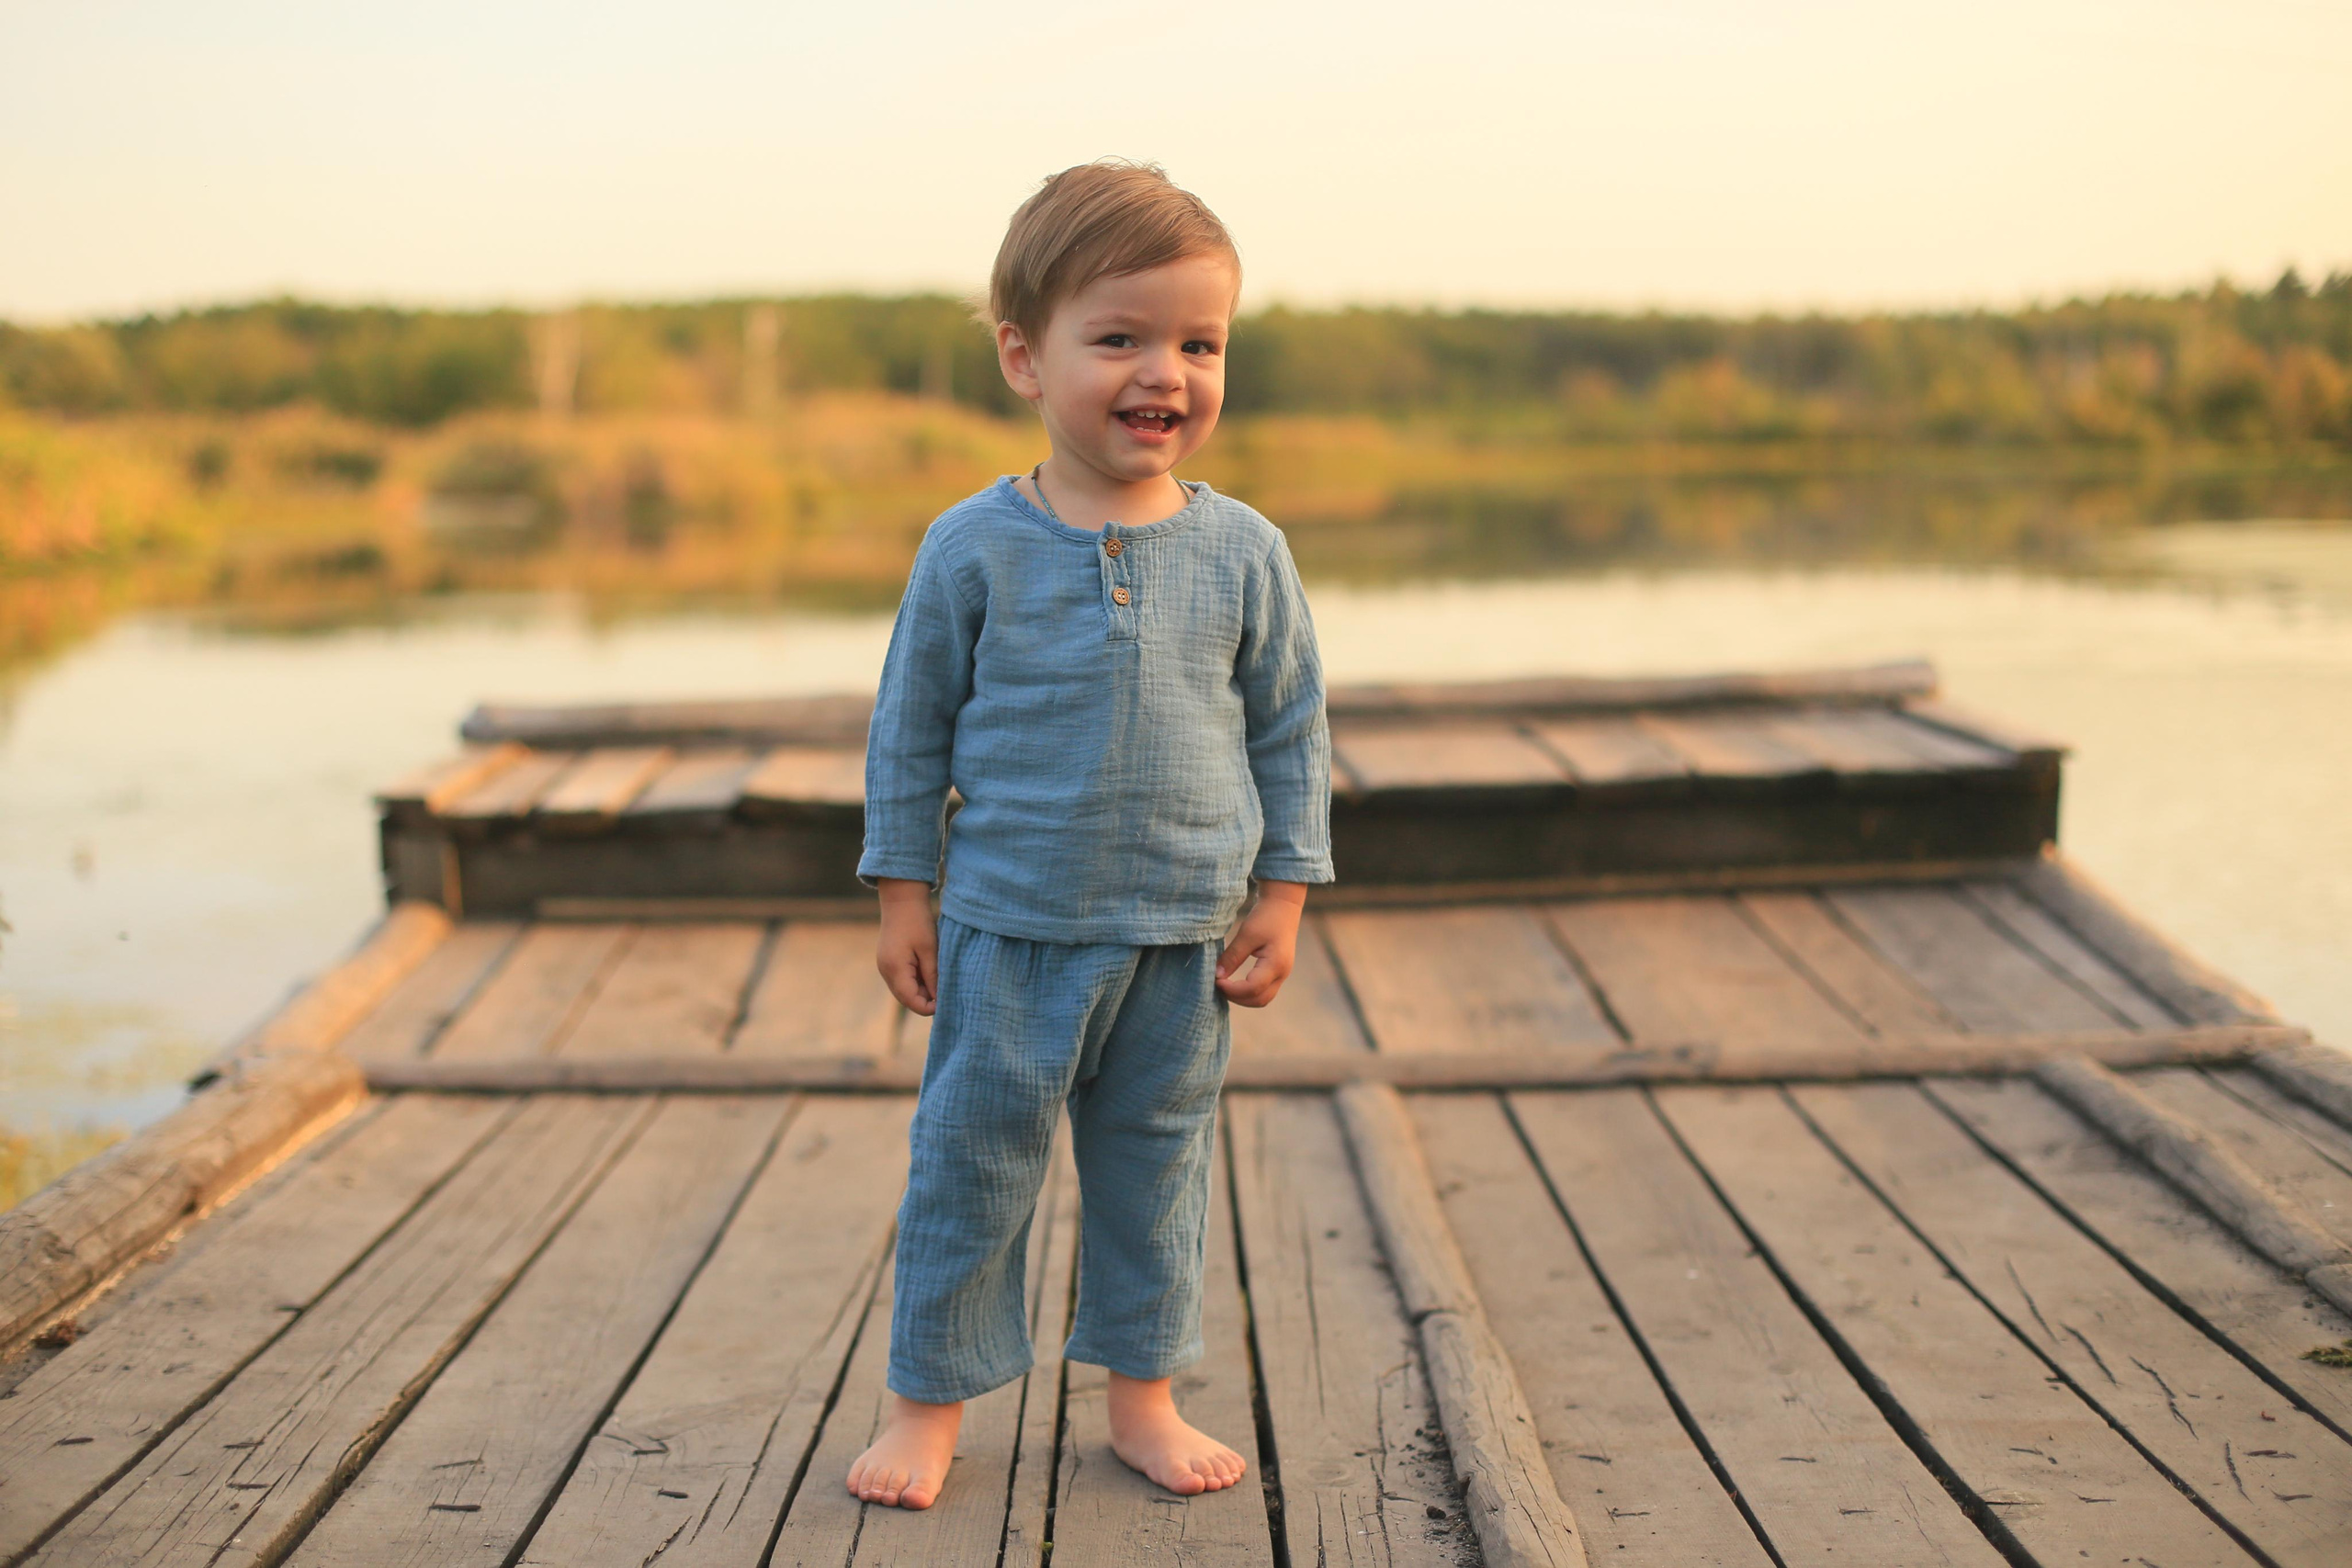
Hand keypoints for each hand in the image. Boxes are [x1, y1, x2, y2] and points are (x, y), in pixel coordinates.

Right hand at [875, 879, 938, 1015]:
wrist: (901, 899)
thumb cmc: (917, 922)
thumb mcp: (930, 950)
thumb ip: (933, 976)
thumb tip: (938, 999)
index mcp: (895, 970)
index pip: (911, 1001)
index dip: (929, 1007)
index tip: (947, 1001)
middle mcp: (886, 972)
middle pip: (907, 999)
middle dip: (926, 999)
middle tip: (946, 989)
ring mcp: (885, 967)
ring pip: (904, 990)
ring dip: (922, 990)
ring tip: (939, 977)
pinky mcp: (888, 961)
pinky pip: (902, 980)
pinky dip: (916, 981)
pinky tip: (930, 970)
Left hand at [1216, 882, 1305, 1007]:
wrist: (1283, 906)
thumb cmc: (1266, 917)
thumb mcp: (1246, 934)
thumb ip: (1232, 957)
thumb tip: (1217, 975)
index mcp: (1276, 964)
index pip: (1252, 989)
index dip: (1232, 990)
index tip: (1216, 980)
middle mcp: (1282, 973)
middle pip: (1259, 999)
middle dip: (1236, 998)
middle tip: (1218, 986)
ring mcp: (1282, 974)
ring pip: (1262, 998)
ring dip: (1243, 997)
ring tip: (1225, 986)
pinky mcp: (1278, 972)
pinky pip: (1264, 990)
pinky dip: (1248, 992)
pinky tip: (1234, 983)